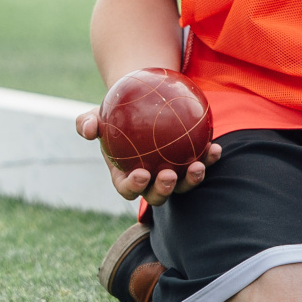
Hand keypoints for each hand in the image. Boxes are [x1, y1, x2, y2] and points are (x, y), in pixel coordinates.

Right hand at [76, 109, 220, 206]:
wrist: (139, 107)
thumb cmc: (114, 114)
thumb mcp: (97, 116)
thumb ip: (87, 123)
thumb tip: (87, 129)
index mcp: (125, 176)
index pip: (128, 188)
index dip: (134, 186)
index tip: (141, 173)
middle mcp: (150, 182)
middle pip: (157, 194)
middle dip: (164, 190)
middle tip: (169, 175)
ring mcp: (172, 176)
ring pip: (182, 186)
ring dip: (191, 180)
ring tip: (197, 166)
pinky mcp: (189, 165)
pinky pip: (200, 165)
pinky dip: (208, 160)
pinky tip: (214, 147)